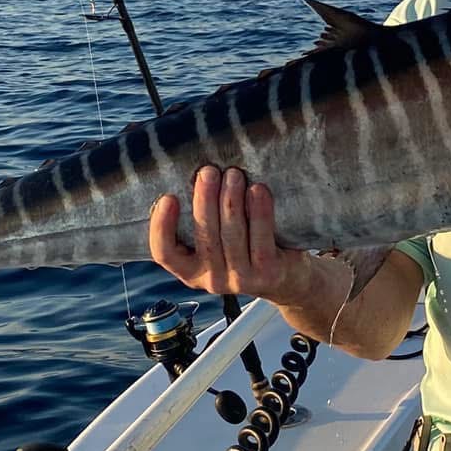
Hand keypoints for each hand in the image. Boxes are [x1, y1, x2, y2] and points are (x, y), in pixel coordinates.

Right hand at [150, 165, 313, 305]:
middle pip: (204, 236)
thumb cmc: (247, 248)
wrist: (289, 279)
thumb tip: (191, 174)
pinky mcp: (268, 273)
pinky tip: (258, 190)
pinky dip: (259, 211)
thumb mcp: (218, 241)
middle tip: (208, 172)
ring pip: (231, 234)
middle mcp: (212, 279)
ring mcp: (240, 279)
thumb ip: (203, 218)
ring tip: (234, 174)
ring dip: (231, 199)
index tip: (168, 198)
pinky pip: (261, 238)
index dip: (162, 227)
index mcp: (191, 270)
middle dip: (204, 199)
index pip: (165, 253)